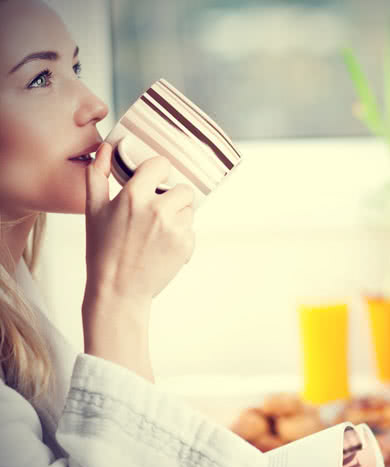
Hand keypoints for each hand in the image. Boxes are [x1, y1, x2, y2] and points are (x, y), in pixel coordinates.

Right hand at [84, 142, 195, 303]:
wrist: (118, 291)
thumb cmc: (103, 251)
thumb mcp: (93, 211)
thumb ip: (98, 176)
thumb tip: (106, 148)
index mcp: (133, 196)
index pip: (161, 164)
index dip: (158, 172)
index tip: (154, 180)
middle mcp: (158, 210)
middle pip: (182, 189)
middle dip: (172, 198)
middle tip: (155, 213)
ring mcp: (175, 228)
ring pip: (189, 209)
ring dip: (178, 217)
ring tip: (156, 233)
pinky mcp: (186, 245)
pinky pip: (191, 230)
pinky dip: (181, 236)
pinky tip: (162, 247)